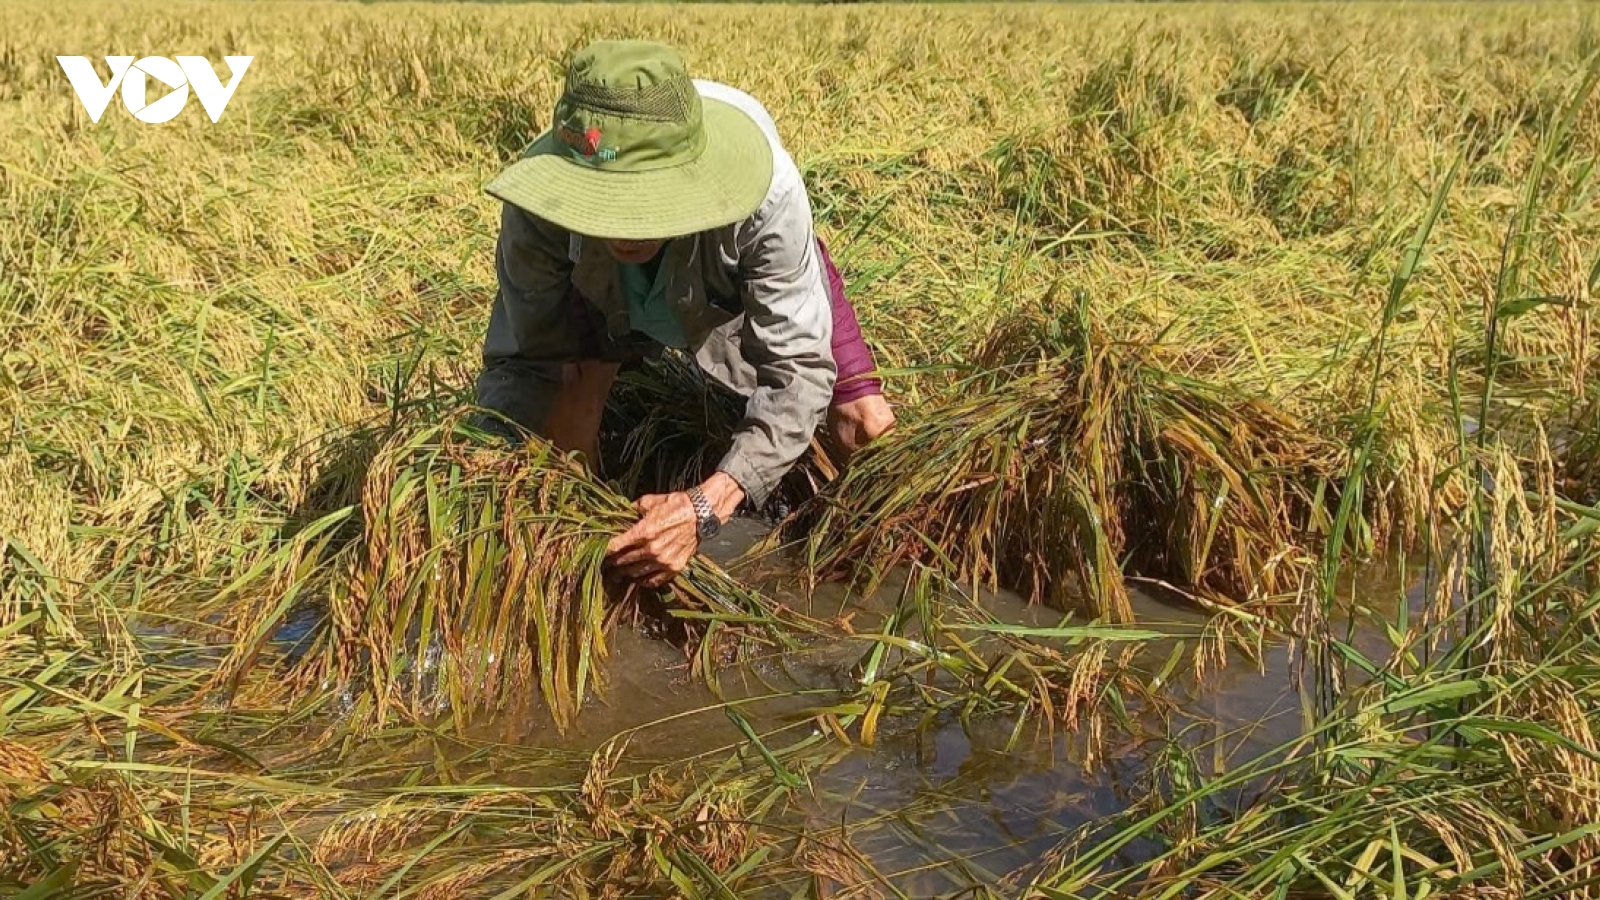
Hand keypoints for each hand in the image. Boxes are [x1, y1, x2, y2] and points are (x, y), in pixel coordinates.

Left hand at [604, 473, 745, 589]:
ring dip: (625, 573)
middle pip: (624, 561)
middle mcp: (652, 549)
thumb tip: (620, 513)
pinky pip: (654, 580)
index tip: (598, 553)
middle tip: (606, 564)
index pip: (616, 546)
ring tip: (618, 573)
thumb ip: (632, 509)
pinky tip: (638, 578)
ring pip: (636, 573)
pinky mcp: (674, 568)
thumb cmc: (675, 504)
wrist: (701, 514)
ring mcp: (663, 561)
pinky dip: (643, 581)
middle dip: (612, 563)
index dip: (605, 551)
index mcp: (644, 531)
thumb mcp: (650, 501)